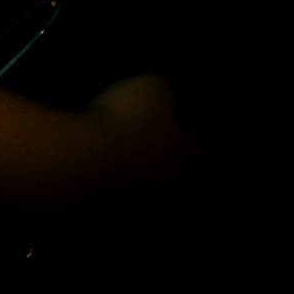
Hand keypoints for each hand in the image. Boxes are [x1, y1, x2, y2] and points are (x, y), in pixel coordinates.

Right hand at [82, 74, 209, 198]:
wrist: (87, 160)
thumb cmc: (133, 121)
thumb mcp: (154, 86)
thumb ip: (168, 84)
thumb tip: (172, 83)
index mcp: (192, 163)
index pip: (206, 168)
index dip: (196, 152)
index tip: (186, 140)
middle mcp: (170, 190)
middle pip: (174, 179)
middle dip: (163, 159)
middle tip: (146, 135)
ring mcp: (139, 204)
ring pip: (144, 187)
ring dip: (134, 169)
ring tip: (115, 144)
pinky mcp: (108, 210)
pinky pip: (113, 191)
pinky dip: (107, 177)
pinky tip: (93, 158)